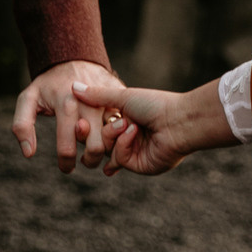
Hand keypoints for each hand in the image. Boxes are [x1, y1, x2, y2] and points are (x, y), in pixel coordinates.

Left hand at [13, 59, 121, 171]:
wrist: (73, 56)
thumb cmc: (49, 83)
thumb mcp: (28, 99)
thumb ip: (22, 125)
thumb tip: (29, 153)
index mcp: (66, 104)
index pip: (68, 147)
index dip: (66, 163)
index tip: (66, 168)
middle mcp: (90, 102)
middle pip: (97, 147)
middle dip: (90, 161)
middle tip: (84, 161)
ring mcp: (108, 98)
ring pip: (115, 137)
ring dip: (107, 149)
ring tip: (95, 150)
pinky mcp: (121, 95)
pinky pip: (126, 123)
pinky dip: (121, 135)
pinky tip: (111, 139)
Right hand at [74, 77, 234, 175]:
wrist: (178, 120)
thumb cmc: (155, 105)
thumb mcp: (123, 97)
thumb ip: (97, 96)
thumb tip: (73, 86)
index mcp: (126, 119)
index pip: (98, 126)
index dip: (89, 124)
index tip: (79, 119)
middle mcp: (129, 137)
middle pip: (99, 141)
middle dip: (99, 132)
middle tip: (91, 125)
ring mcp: (134, 152)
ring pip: (107, 151)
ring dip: (113, 137)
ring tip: (128, 125)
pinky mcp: (139, 165)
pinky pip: (119, 159)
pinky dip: (124, 146)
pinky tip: (134, 134)